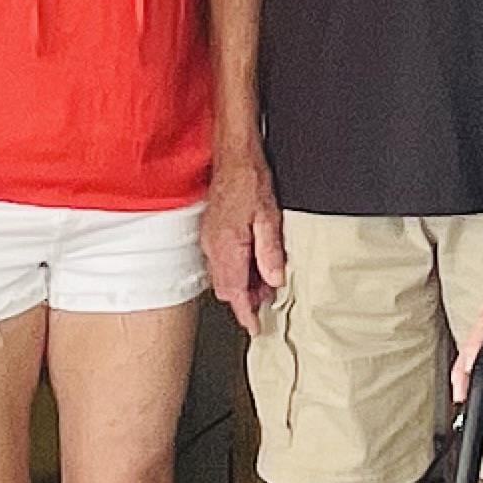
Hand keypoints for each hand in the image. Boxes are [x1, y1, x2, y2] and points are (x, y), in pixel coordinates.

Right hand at [201, 150, 286, 335]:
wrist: (233, 155)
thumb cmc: (250, 179)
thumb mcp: (269, 217)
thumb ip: (270, 252)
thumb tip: (274, 280)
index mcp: (227, 247)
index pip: (235, 293)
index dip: (246, 314)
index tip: (255, 327)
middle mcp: (213, 246)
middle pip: (226, 288)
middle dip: (245, 300)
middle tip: (267, 300)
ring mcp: (209, 239)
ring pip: (222, 276)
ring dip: (241, 284)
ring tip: (265, 280)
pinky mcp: (211, 231)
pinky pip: (220, 261)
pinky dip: (236, 269)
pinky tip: (253, 261)